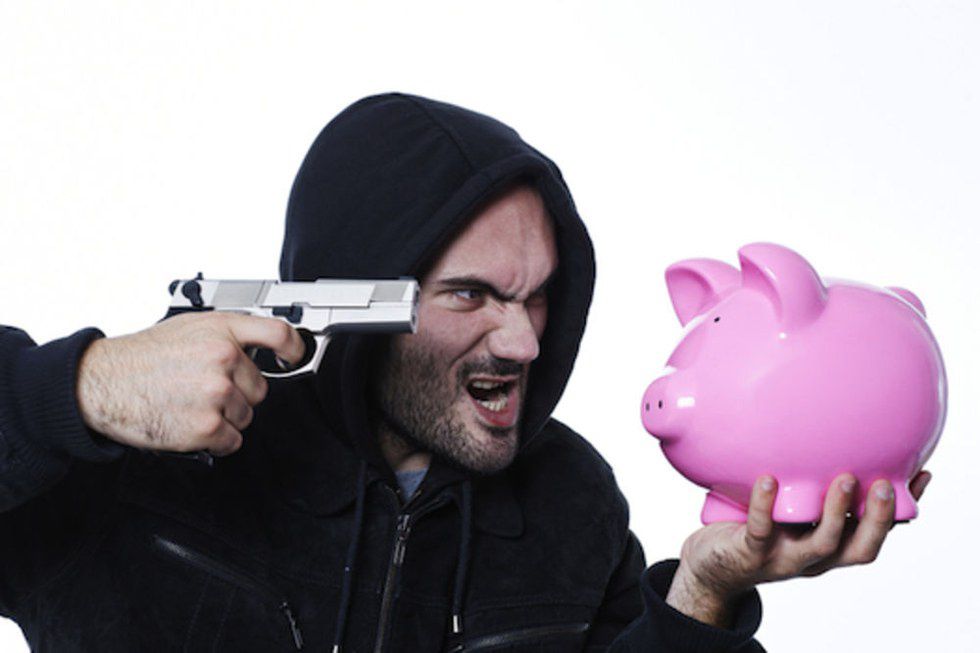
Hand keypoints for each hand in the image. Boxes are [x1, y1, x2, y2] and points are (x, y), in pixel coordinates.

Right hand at [76, 312, 305, 455]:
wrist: (102, 382)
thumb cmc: (142, 357)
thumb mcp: (189, 327)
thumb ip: (227, 334)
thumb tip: (258, 346)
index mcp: (222, 330)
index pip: (278, 334)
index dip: (295, 348)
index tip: (297, 357)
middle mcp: (223, 358)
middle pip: (261, 388)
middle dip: (238, 394)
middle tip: (204, 390)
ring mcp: (217, 393)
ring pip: (246, 416)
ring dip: (225, 417)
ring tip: (191, 404)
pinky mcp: (207, 426)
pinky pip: (232, 440)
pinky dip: (215, 440)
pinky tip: (191, 423)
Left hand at [666, 471, 932, 626]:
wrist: (711, 567)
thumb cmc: (754, 528)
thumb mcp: (788, 509)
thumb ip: (807, 485)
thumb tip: (826, 437)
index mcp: (829, 545)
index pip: (874, 531)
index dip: (901, 510)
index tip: (921, 475)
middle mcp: (814, 556)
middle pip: (860, 548)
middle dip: (879, 519)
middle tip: (887, 485)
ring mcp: (784, 556)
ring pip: (821, 543)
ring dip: (836, 512)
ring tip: (845, 478)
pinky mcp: (750, 553)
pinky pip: (760, 529)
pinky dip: (765, 504)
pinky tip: (768, 479)